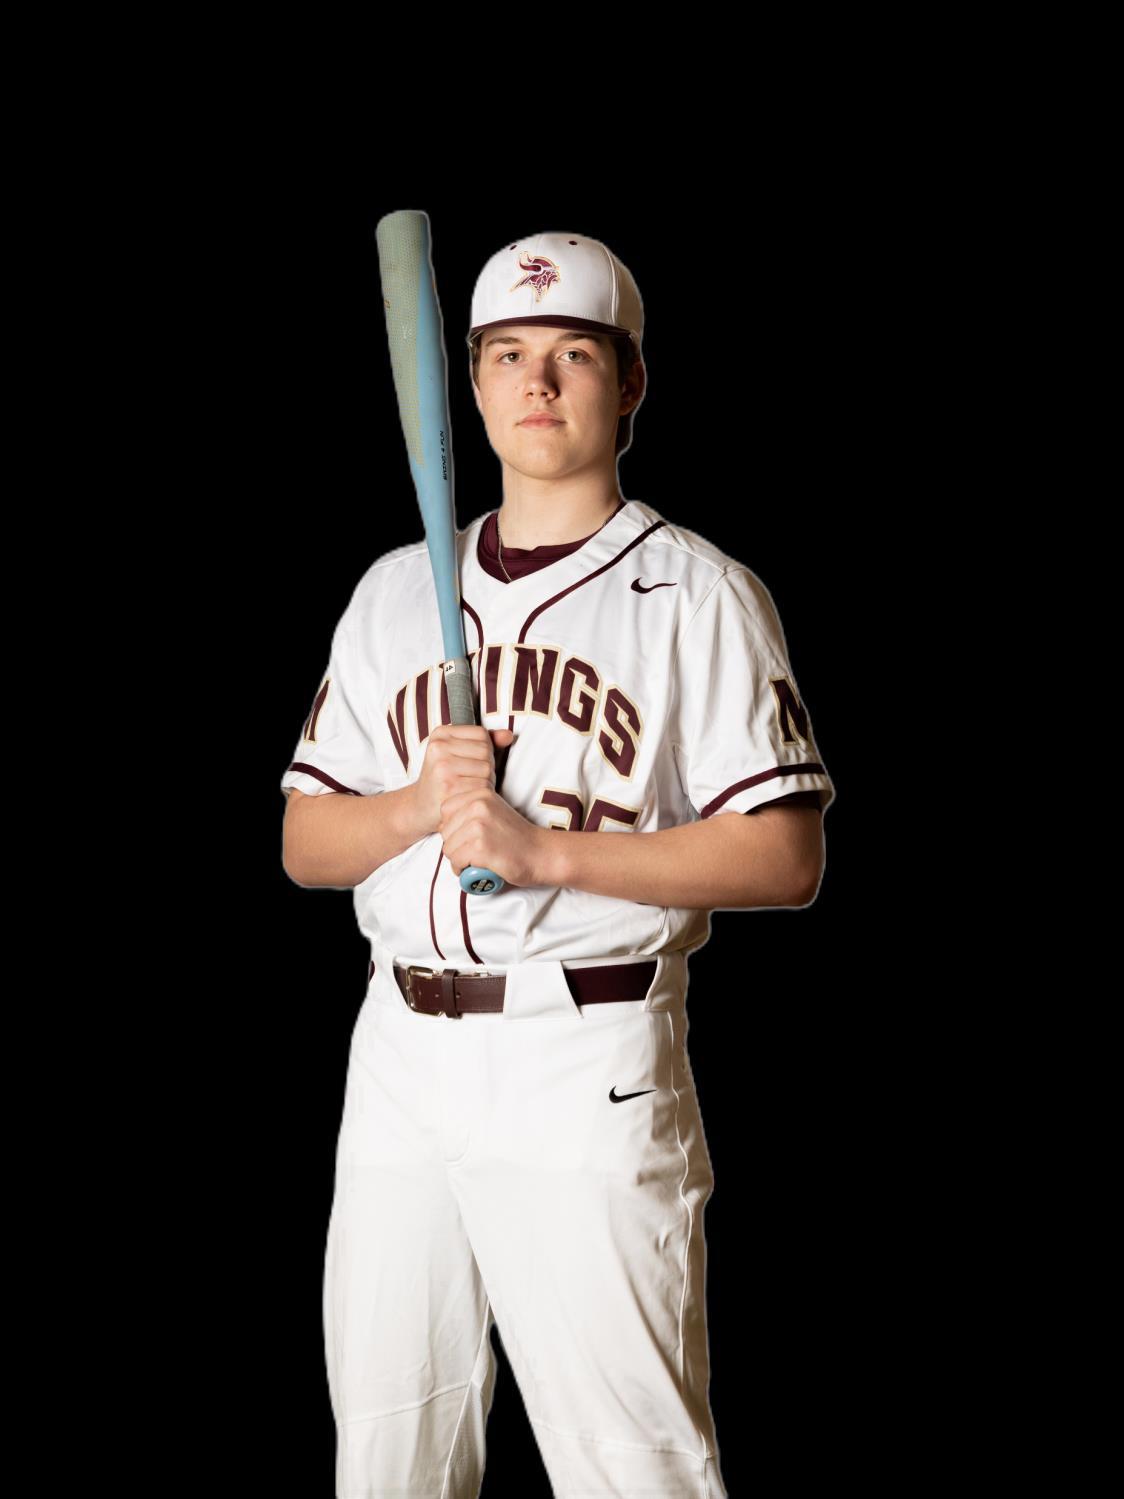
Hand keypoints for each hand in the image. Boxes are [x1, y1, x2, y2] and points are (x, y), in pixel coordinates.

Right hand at [414, 724, 514, 835]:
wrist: (421, 806)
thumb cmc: (444, 778)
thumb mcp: (458, 753)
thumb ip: (484, 742)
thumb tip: (508, 735)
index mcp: (441, 733)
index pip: (482, 734)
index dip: (485, 750)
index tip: (470, 762)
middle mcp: (438, 747)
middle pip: (486, 751)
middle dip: (486, 767)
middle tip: (471, 778)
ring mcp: (441, 766)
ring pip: (487, 769)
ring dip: (486, 781)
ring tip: (470, 787)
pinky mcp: (447, 787)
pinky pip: (482, 787)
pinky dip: (481, 794)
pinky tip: (468, 797)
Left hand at [438, 775, 553, 890]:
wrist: (541, 853)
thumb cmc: (516, 837)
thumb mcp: (493, 811)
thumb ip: (471, 809)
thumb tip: (443, 824)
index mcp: (480, 793)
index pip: (445, 809)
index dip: (453, 826)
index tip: (470, 835)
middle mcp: (478, 805)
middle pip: (444, 830)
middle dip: (455, 845)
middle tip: (475, 851)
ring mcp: (479, 825)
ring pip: (448, 848)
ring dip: (459, 859)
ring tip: (478, 859)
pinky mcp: (480, 846)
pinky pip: (456, 861)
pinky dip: (463, 869)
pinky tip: (479, 866)